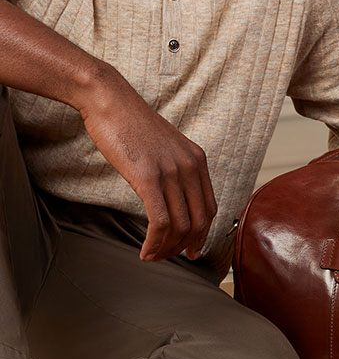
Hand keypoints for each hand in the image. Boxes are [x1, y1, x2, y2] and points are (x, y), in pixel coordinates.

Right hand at [76, 65, 216, 261]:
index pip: (210, 208)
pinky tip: (145, 251)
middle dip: (187, 246)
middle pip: (199, 221)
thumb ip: (174, 170)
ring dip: (167, 248)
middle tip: (171, 258)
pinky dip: (155, 242)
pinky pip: (160, 221)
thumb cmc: (130, 124)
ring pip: (181, 225)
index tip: (192, 249)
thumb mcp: (165, 147)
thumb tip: (172, 197)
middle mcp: (190, 167)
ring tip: (153, 257)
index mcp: (197, 161)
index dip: (203, 234)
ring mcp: (171, 172)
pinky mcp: (148, 178)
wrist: (109, 100)